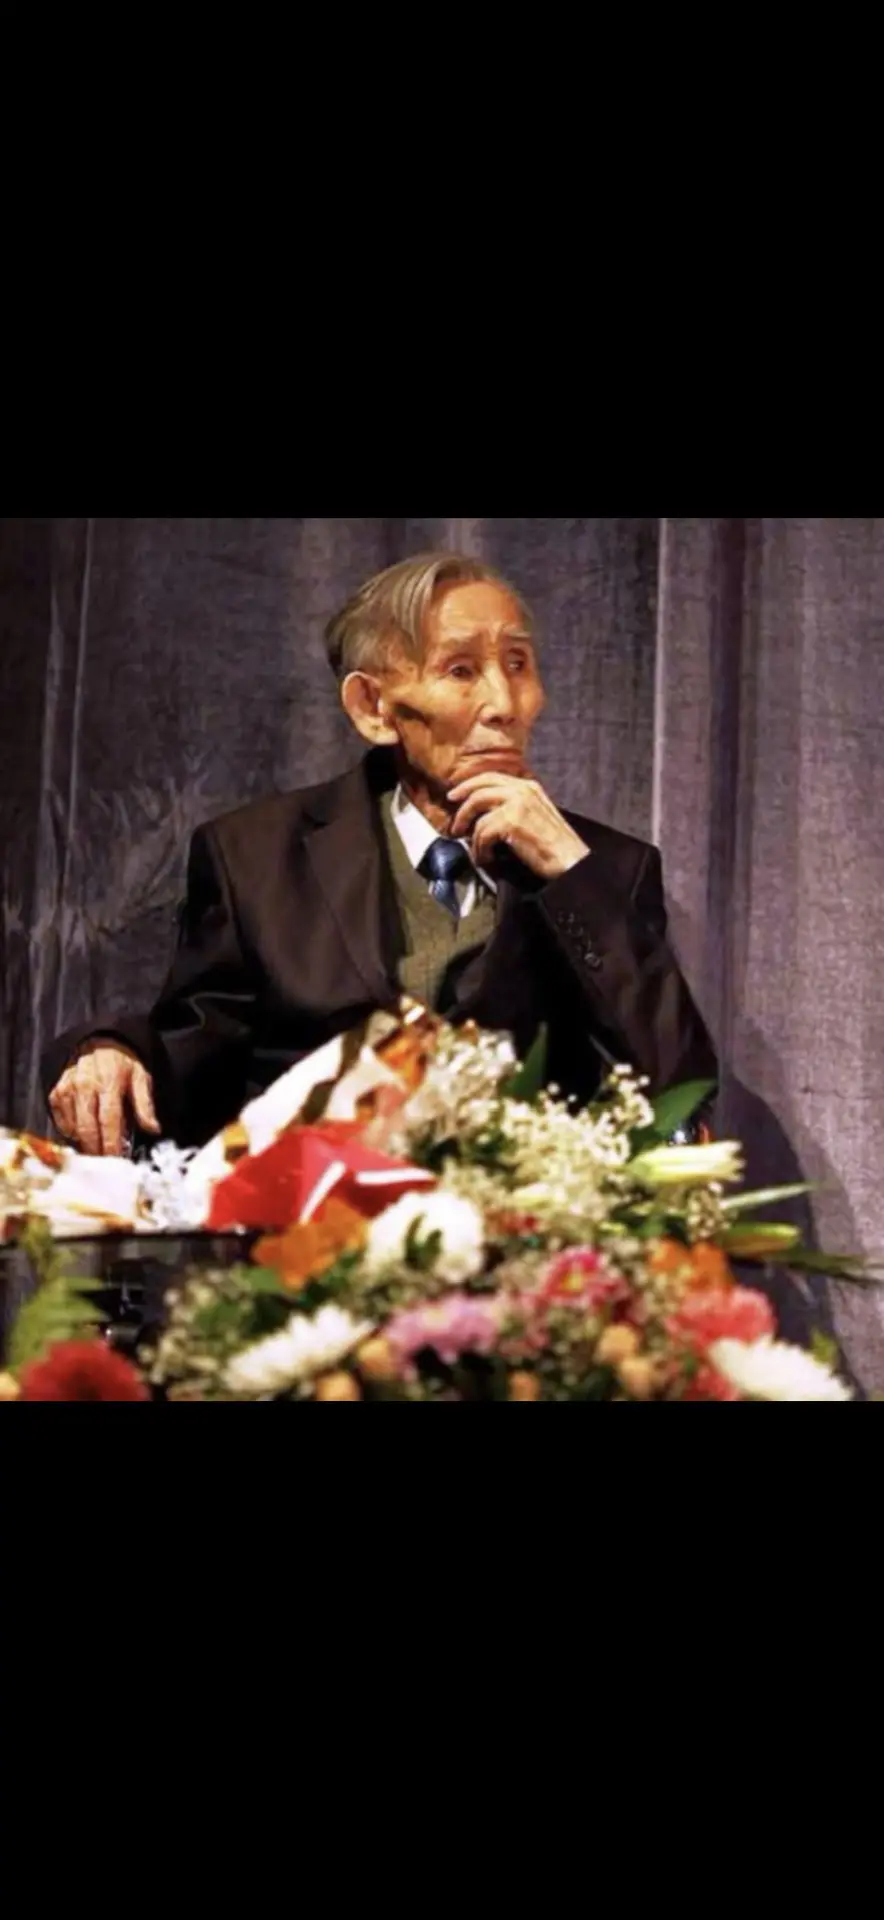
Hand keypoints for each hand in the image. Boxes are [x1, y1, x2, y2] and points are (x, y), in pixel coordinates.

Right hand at [48, 1041, 160, 1157]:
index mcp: (109, 1082)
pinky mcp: (57, 1091)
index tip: (116, 1158)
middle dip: (96, 1149)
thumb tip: (153, 1129)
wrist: (98, 1041)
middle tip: (105, 1161)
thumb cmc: (121, 1062)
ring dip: (84, 1142)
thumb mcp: (140, 1077)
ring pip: (72, 1126)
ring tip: (97, 1148)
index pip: (109, 1119)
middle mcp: (85, 1085)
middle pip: (87, 1127)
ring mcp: (68, 1088)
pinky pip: (60, 1119)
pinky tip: (82, 1132)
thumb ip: (145, 1105)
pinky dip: (70, 1131)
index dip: (111, 1142)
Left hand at [448, 772, 589, 881]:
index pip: (491, 777)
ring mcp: (516, 803)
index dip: (469, 784)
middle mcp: (521, 789)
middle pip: (480, 787)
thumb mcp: (536, 814)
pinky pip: (482, 833)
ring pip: (477, 809)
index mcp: (528, 786)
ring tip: (473, 848)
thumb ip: (515, 806)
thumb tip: (485, 813)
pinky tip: (485, 858)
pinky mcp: (510, 821)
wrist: (570, 859)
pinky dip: (479, 849)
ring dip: (470, 832)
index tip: (455, 794)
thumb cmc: (554, 844)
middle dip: (462, 801)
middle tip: (453, 820)